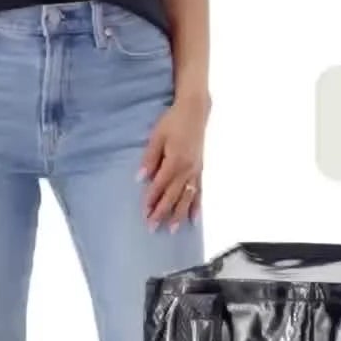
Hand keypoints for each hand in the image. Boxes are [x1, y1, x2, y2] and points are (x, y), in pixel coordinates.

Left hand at [140, 97, 207, 228]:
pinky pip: (199, 191)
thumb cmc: (173, 121)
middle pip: (173, 195)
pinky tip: (194, 219)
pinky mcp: (200, 169)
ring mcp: (195, 170)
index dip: (152, 200)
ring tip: (172, 229)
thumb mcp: (157, 136)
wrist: (195, 111)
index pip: (160, 185)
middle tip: (153, 228)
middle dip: (162, 212)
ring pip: (187, 197)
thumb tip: (140, 178)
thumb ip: (149, 158)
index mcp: (174, 160)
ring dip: (179, 214)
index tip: (144, 213)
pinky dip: (197, 206)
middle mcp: (187, 169)